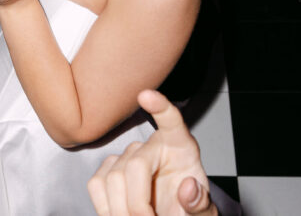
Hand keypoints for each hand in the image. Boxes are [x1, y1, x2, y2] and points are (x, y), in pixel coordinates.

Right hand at [88, 90, 215, 215]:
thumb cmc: (189, 210)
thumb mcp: (203, 212)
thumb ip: (200, 204)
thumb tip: (188, 187)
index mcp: (181, 148)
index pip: (172, 122)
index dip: (161, 108)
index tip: (147, 95)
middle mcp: (153, 146)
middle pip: (135, 166)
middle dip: (138, 205)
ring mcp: (128, 156)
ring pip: (112, 178)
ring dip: (120, 211)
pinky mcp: (108, 170)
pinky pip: (96, 184)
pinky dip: (105, 208)